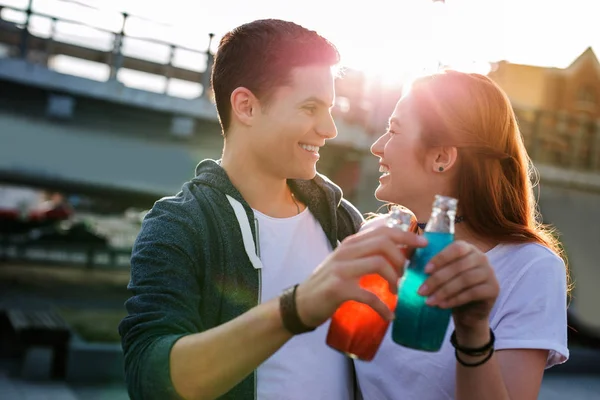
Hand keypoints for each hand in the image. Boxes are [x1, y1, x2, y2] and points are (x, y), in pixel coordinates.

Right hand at [294, 226, 427, 327]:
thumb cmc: (328, 283)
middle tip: (405, 275)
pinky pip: (369, 296)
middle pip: (384, 243)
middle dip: (402, 258)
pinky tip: (389, 316)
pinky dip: (383, 307)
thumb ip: (367, 255)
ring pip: (379, 264)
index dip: (406, 236)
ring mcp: (341, 269)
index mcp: (350, 244)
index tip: (423, 244)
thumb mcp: (346, 263)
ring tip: (396, 292)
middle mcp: (345, 252)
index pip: (383, 231)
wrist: (301, 303)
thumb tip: (400, 253)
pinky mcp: (338, 289)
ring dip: (395, 279)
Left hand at [417, 240, 499, 331]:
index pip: (456, 248)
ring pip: (465, 280)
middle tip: (421, 291)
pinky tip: (441, 305)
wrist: (467, 310)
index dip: (440, 258)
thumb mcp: (438, 272)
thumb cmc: (449, 286)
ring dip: (444, 291)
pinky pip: (473, 293)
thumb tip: (406, 249)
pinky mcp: (494, 289)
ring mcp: (490, 272)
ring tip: (429, 301)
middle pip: (459, 266)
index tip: (424, 270)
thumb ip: (424, 259)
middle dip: (437, 279)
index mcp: (467, 248)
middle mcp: (481, 257)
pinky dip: (455, 300)